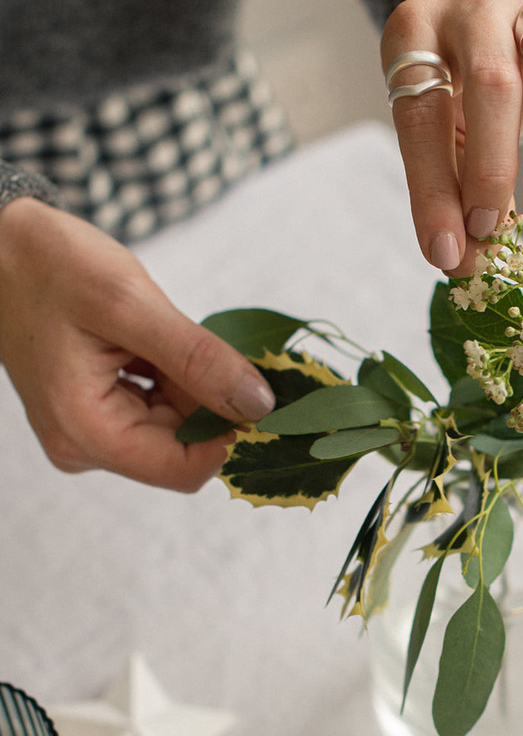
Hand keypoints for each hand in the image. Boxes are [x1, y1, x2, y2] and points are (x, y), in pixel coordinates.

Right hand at [0, 198, 275, 489]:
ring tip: (165, 331)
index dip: (232, 432)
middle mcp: (85, 446)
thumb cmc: (50, 266)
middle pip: (185, 448)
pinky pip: (159, 407)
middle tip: (212, 340)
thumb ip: (198, 359)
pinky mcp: (98, 410)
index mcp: (87, 432)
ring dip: (193, 383)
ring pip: (178, 425)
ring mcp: (90, 431)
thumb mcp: (130, 304)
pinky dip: (175, 375)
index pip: (188, 469)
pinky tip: (155, 339)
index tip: (259, 386)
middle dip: (212, 400)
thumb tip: (258, 404)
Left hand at [381, 0, 522, 274]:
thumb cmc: (455, 103)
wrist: (481, 39)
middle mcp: (468, 9)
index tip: (448, 251)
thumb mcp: (437, 141)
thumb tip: (464, 265)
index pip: (420, 117)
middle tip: (493, 227)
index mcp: (412, 36)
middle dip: (492, 168)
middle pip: (490, 82)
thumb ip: (447, 195)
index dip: (434, 191)